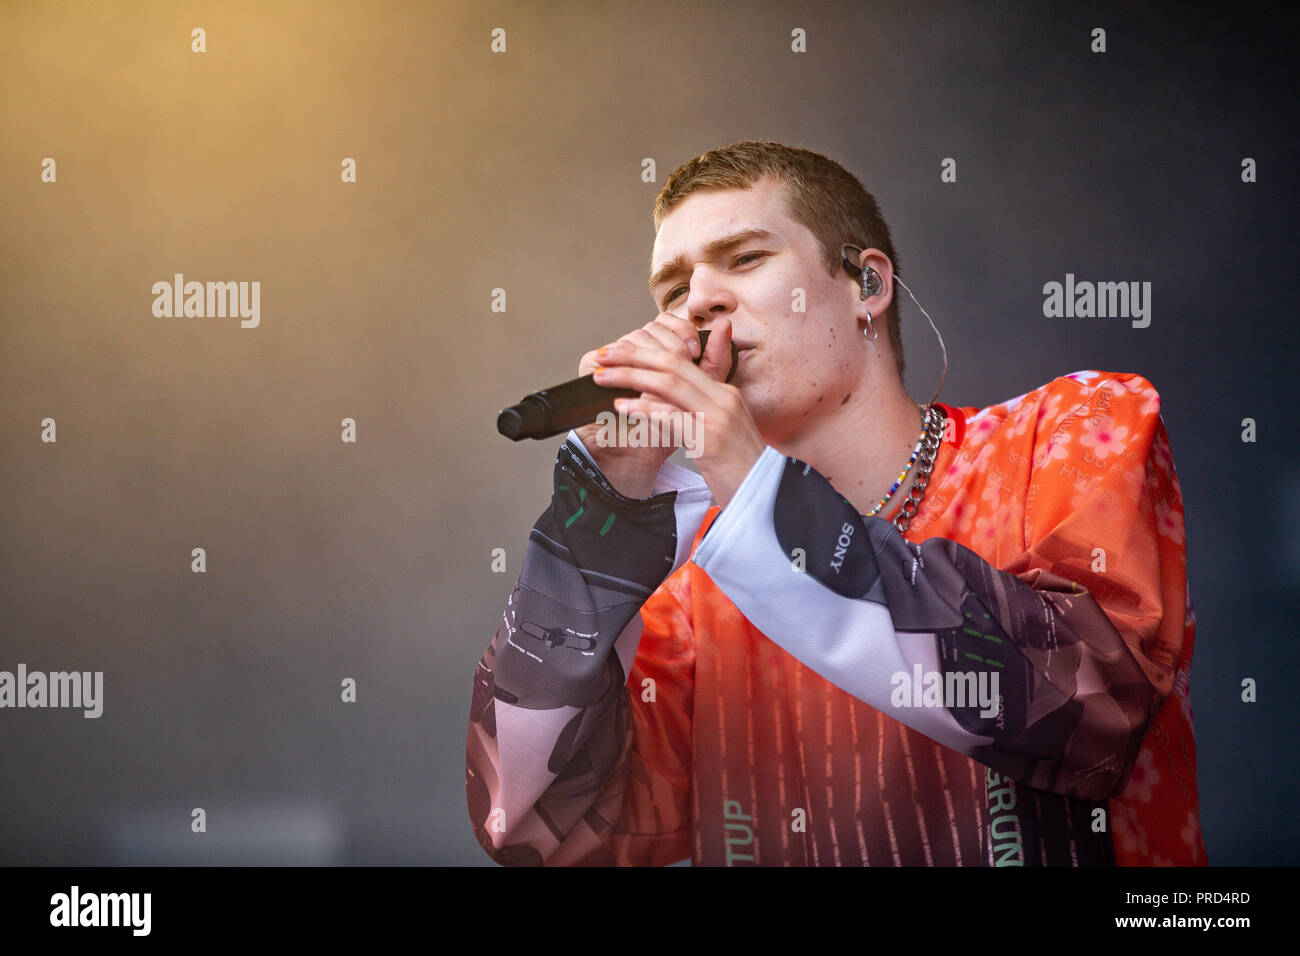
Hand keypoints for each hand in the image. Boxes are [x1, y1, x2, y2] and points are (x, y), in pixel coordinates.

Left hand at [589, 316, 766, 507]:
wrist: (767, 498)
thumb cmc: (739, 471)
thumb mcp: (720, 434)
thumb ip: (694, 414)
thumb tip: (660, 404)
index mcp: (726, 394)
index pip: (682, 361)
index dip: (647, 353)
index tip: (619, 353)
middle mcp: (724, 400)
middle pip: (672, 364)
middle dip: (633, 356)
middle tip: (603, 355)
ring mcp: (718, 418)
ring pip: (669, 384)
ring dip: (631, 376)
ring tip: (602, 377)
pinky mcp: (711, 441)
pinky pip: (671, 417)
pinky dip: (643, 409)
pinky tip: (622, 407)